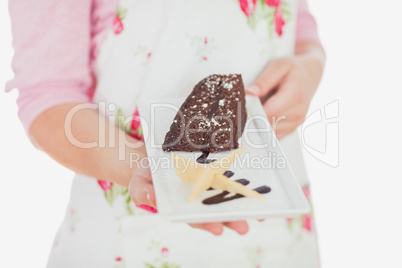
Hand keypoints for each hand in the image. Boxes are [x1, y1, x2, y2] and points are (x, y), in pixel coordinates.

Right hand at [129, 152, 248, 234]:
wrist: (154, 156)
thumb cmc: (146, 173)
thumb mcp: (139, 181)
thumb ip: (142, 192)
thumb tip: (151, 198)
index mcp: (181, 206)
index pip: (194, 218)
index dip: (206, 223)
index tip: (217, 229)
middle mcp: (198, 199)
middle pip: (216, 211)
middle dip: (231, 220)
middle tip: (243, 228)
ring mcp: (208, 186)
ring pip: (226, 198)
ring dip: (241, 207)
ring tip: (257, 215)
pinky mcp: (215, 172)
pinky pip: (230, 178)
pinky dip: (242, 184)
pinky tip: (256, 188)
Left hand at [247, 47, 323, 139]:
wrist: (311, 75)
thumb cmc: (293, 70)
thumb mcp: (278, 66)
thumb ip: (263, 81)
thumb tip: (249, 93)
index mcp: (295, 95)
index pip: (269, 112)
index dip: (253, 111)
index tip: (243, 106)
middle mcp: (298, 112)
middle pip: (268, 123)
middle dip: (254, 117)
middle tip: (247, 107)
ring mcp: (297, 122)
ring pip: (270, 131)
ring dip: (260, 123)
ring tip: (259, 108)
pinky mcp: (293, 128)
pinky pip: (274, 135)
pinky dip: (265, 128)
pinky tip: (264, 116)